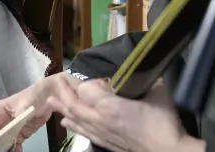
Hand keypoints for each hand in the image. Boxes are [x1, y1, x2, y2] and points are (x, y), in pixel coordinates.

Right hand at [0, 73, 80, 151]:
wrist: (50, 96)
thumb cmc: (35, 96)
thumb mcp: (25, 106)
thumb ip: (16, 118)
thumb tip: (7, 131)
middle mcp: (0, 121)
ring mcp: (8, 129)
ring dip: (2, 151)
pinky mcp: (18, 135)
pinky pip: (11, 146)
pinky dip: (13, 151)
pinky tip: (19, 151)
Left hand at [48, 79, 202, 151]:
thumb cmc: (162, 121)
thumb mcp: (157, 91)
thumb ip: (143, 79)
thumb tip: (138, 69)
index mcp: (109, 105)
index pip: (86, 89)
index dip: (92, 81)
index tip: (106, 80)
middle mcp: (99, 120)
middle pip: (74, 105)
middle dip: (64, 92)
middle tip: (58, 81)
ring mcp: (100, 133)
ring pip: (75, 119)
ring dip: (62, 108)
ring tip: (52, 101)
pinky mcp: (104, 143)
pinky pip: (82, 132)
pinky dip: (72, 125)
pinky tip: (67, 122)